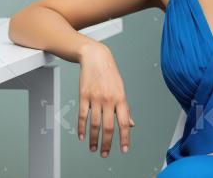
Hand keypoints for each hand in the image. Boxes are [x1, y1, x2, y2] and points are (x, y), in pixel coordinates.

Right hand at [78, 42, 134, 156]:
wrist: (97, 58)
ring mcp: (96, 98)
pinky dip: (81, 128)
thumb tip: (131, 124)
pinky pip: (82, 116)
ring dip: (93, 139)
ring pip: (94, 124)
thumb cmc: (111, 75)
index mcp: (121, 99)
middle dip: (107, 143)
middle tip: (105, 154)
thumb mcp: (121, 90)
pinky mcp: (84, 96)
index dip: (125, 138)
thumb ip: (125, 108)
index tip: (124, 149)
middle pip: (109, 127)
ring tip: (93, 148)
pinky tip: (82, 136)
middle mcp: (109, 100)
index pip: (124, 123)